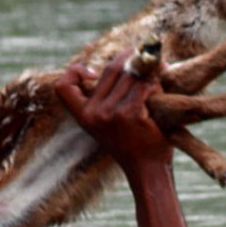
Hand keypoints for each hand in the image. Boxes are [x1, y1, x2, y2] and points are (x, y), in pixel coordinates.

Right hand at [55, 54, 172, 173]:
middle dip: (132, 58)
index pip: (63, 87)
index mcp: (84, 115)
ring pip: (133, 74)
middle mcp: (95, 113)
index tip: (92, 73)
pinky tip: (163, 92)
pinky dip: (158, 84)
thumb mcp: (108, 123)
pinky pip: (147, 85)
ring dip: (151, 71)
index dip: (74, 72)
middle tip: (148, 55)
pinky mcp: (132, 114)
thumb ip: (108, 97)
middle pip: (112, 68)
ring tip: (161, 73)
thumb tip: (128, 58)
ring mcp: (112, 113)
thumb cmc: (133, 143)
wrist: (148, 170)